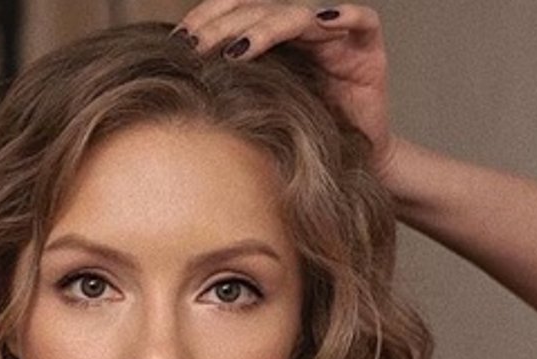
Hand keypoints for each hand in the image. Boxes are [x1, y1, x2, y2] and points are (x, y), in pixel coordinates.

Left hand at [175, 2, 395, 179]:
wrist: (349, 165)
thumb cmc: (297, 141)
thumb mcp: (251, 115)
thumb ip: (222, 92)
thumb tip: (169, 85)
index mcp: (268, 41)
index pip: (233, 11)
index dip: (206, 19)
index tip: (177, 42)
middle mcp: (299, 33)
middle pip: (259, 10)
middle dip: (224, 26)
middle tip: (196, 47)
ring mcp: (333, 39)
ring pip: (298, 15)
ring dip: (266, 27)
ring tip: (238, 49)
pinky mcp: (367, 52)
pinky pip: (362, 20)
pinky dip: (345, 14)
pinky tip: (321, 21)